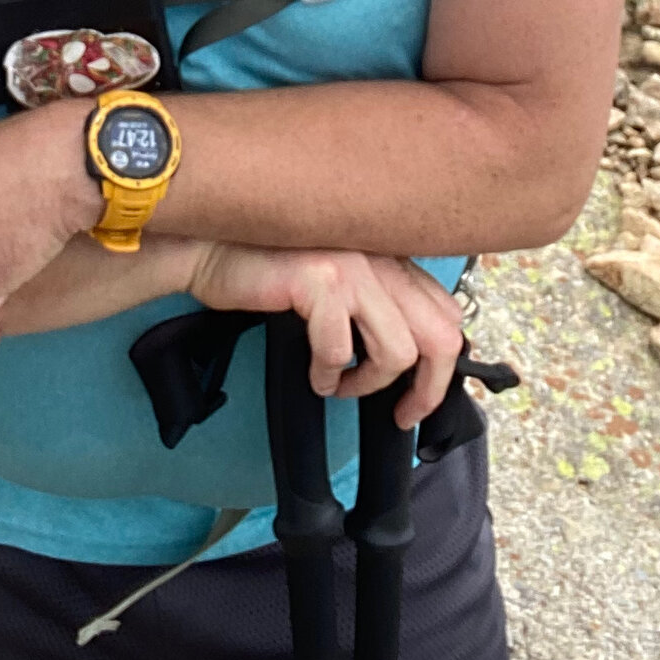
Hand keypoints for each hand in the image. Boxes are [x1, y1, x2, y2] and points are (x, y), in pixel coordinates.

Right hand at [183, 244, 466, 425]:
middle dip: (426, 389)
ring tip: (341, 384)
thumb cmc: (268, 270)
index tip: (416, 394)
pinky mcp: (321, 281)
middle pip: (441, 337)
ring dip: (369, 383)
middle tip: (400, 413)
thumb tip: (405, 359)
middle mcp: (381, 258)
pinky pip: (341, 350)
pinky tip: (314, 374)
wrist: (211, 246)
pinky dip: (327, 374)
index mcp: (391, 259)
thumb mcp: (337, 284)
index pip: (448, 315)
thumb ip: (374, 306)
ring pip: (398, 351)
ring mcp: (354, 267)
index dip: (441, 367)